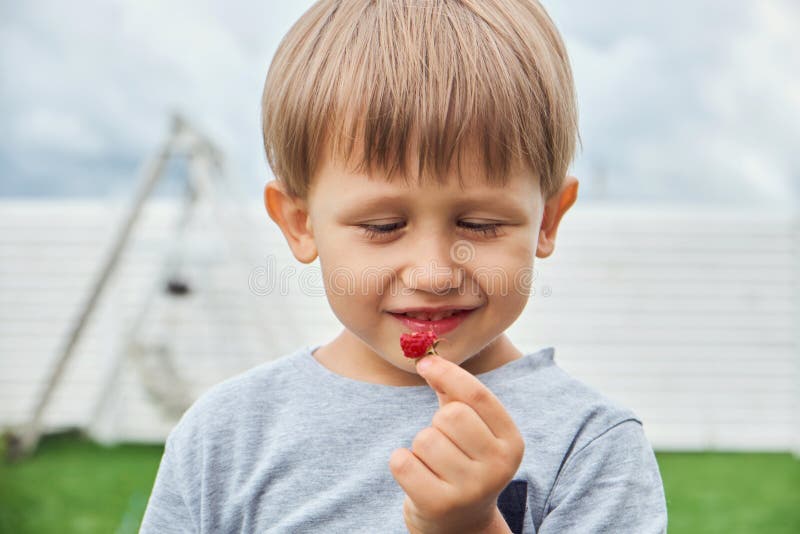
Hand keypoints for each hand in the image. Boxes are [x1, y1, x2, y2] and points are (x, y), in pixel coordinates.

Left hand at [388, 354, 523, 533]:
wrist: (459, 524)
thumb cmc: (462, 462)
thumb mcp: (470, 427)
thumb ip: (454, 393)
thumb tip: (428, 361)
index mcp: (512, 442)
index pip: (478, 396)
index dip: (448, 373)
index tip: (425, 364)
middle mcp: (498, 467)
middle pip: (450, 416)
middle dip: (436, 423)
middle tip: (442, 443)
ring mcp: (470, 490)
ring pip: (425, 439)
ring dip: (420, 446)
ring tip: (433, 464)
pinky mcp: (438, 506)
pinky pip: (403, 462)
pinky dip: (401, 462)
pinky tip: (416, 475)